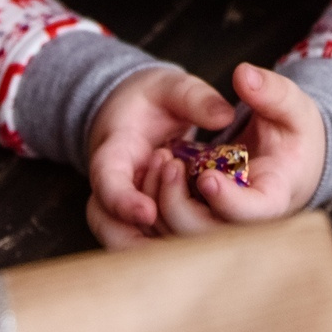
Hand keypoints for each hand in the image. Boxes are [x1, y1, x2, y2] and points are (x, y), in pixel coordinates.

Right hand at [84, 66, 230, 249]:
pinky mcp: (142, 221)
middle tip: (190, 204)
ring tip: (202, 218)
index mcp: (113, 151)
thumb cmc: (153, 99)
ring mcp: (125, 208)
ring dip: (163, 239)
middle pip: (112, 229)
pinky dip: (172, 244)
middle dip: (150, 227)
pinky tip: (204, 235)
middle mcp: (113, 188)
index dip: (123, 202)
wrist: (135, 113)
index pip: (107, 183)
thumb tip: (224, 116)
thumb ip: (194, 97)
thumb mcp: (171, 85)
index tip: (148, 211)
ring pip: (128, 245)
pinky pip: (147, 245)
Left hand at [169, 64, 326, 228]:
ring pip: (183, 236)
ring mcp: (222, 223)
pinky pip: (171, 228)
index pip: (254, 214)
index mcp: (275, 196)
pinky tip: (154, 171)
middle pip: (209, 236)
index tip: (206, 176)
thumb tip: (244, 74)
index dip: (229, 202)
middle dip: (179, 206)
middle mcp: (247, 221)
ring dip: (162, 204)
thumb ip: (271, 90)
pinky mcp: (203, 219)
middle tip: (169, 163)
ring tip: (161, 160)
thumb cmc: (295, 134)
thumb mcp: (293, 106)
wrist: (291, 159)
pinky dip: (155, 205)